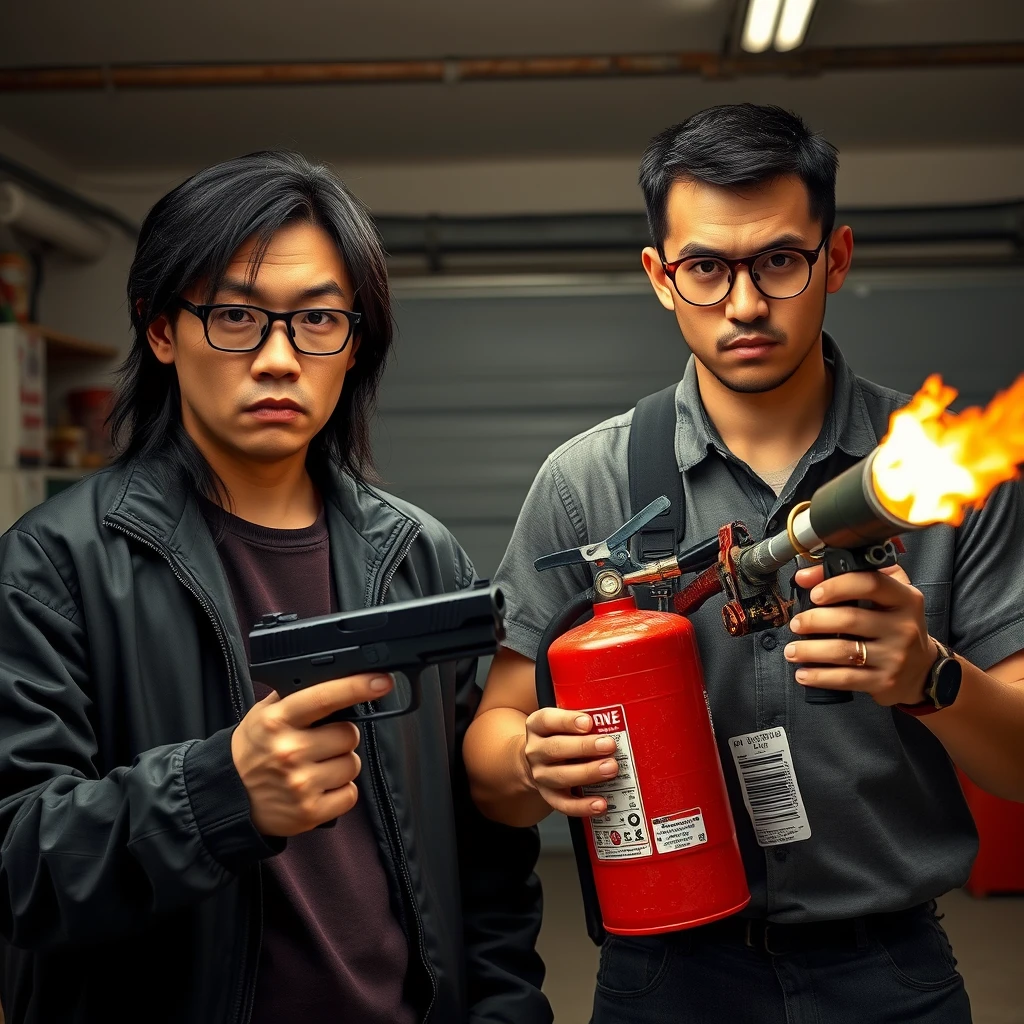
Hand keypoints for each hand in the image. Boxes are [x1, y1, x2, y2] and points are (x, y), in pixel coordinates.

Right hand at [231, 674, 392, 834]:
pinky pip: (350, 794)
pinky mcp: (310, 812)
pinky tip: (320, 786)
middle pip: (349, 734)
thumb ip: (296, 695)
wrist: (228, 797)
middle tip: (320, 741)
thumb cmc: (253, 750)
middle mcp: (289, 751)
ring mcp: (300, 783)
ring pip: (352, 764)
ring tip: (316, 765)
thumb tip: (336, 676)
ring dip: (341, 763)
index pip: (324, 697)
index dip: (356, 687)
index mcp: (277, 720)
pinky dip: (341, 790)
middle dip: (342, 736)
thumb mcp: (263, 714)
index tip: (381, 681)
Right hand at [521, 708, 619, 816]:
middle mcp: (536, 750)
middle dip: (585, 747)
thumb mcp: (563, 722)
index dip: (568, 721)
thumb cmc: (559, 736)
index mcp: (537, 726)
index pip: (547, 720)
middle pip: (556, 748)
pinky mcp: (549, 796)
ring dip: (588, 773)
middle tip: (609, 745)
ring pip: (561, 776)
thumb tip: (615, 720)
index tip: (588, 722)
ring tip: (611, 768)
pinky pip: (564, 804)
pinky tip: (600, 803)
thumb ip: (582, 720)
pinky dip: (583, 806)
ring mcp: (541, 775)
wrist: (539, 760)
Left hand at [786, 564, 935, 706]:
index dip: (838, 585)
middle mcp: (903, 627)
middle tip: (796, 623)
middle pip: (850, 619)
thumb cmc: (894, 624)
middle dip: (814, 621)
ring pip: (843, 651)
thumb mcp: (884, 594)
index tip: (814, 593)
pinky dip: (819, 676)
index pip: (871, 583)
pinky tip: (803, 673)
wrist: (921, 669)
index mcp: (905, 598)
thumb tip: (804, 577)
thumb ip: (850, 575)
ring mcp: (895, 656)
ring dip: (809, 651)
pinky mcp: (885, 681)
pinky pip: (845, 678)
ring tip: (791, 650)